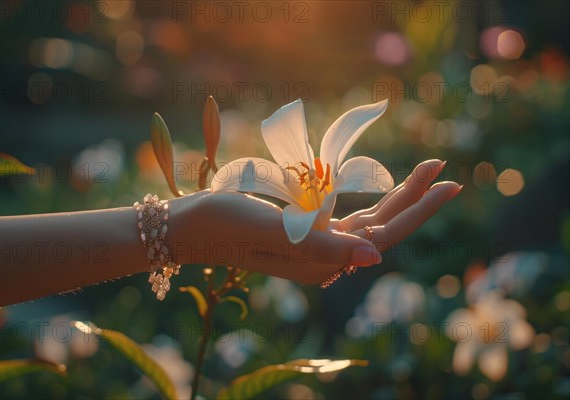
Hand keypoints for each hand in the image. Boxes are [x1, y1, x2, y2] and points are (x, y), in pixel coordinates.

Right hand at [166, 159, 460, 284]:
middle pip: (381, 226)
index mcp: (321, 262)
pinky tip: (378, 185)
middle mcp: (323, 256)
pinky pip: (345, 213)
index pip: (382, 236)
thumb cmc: (223, 226)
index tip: (448, 183)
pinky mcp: (302, 228)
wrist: (187, 227)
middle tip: (443, 167)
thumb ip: (324, 246)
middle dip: (413, 198)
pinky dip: (364, 195)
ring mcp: (314, 242)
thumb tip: (376, 257)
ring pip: (366, 218)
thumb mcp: (273, 233)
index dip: (417, 210)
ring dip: (394, 193)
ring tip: (423, 169)